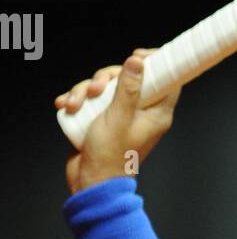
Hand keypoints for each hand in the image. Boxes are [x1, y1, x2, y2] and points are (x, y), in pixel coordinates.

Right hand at [55, 50, 181, 193]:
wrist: (90, 183)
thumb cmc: (110, 157)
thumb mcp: (119, 118)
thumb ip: (128, 89)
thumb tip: (138, 62)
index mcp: (156, 112)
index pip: (167, 78)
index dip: (155, 62)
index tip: (137, 56)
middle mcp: (141, 111)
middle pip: (129, 77)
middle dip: (106, 78)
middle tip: (96, 90)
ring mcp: (121, 115)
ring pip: (106, 87)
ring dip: (85, 90)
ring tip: (76, 105)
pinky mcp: (103, 119)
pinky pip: (91, 99)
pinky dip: (78, 100)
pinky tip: (66, 106)